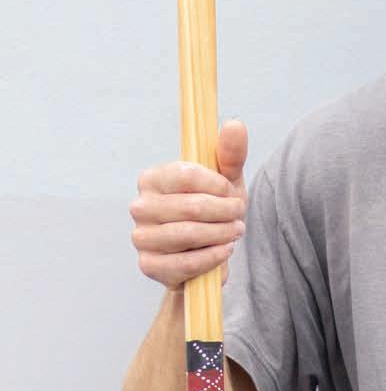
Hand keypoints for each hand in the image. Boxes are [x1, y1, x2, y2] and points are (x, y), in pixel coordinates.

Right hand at [130, 119, 248, 288]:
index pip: (187, 175)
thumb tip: (235, 124)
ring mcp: (142, 237)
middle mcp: (140, 206)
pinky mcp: (149, 265)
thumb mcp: (226, 181)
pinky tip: (224, 250)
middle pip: (190, 207)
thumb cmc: (214, 210)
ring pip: (187, 234)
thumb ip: (230, 154)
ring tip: (235, 231)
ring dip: (221, 234)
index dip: (218, 186)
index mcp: (153, 178)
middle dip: (224, 212)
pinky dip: (211, 257)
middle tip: (240, 215)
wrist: (206, 253)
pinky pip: (184, 263)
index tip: (233, 193)